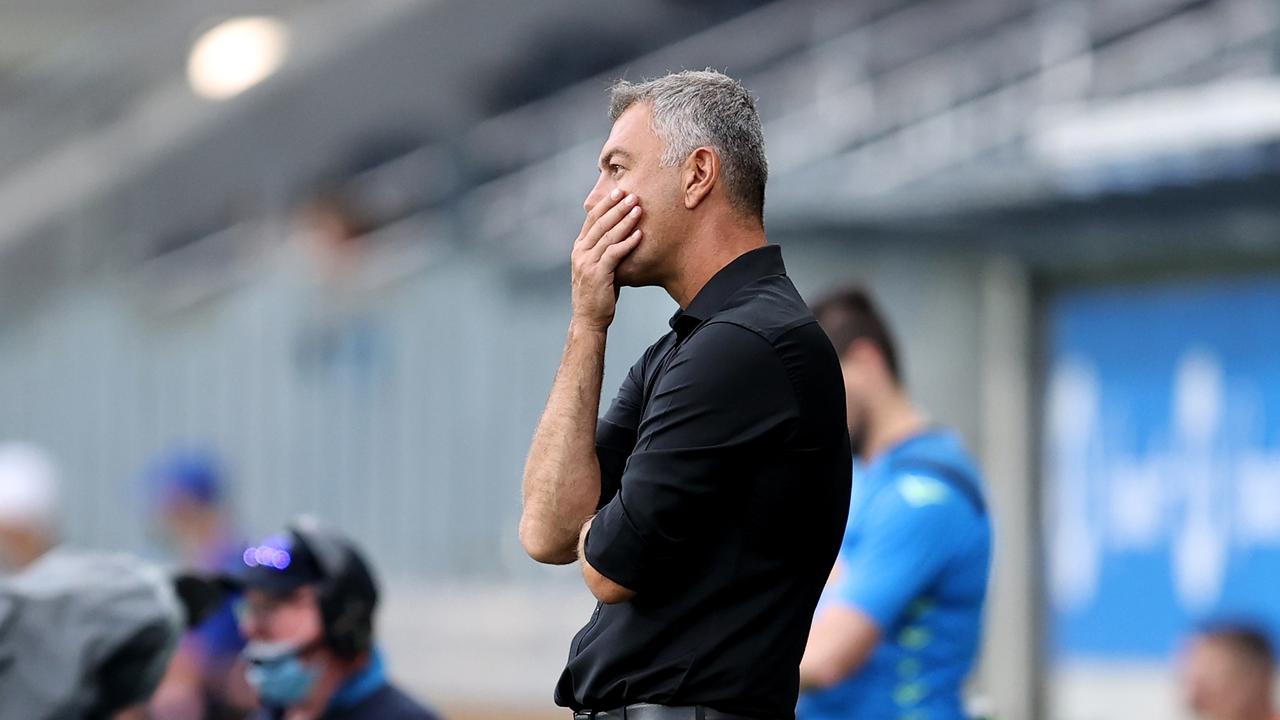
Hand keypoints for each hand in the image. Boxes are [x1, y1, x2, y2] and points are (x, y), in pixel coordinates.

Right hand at [571, 188, 642, 330]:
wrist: (588, 319)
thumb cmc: (597, 293)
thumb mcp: (597, 267)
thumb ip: (604, 251)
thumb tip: (621, 235)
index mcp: (579, 248)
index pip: (591, 219)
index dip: (605, 204)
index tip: (619, 192)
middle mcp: (580, 252)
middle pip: (600, 223)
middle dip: (617, 207)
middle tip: (632, 195)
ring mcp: (587, 263)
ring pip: (607, 236)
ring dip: (624, 221)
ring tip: (638, 209)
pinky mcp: (598, 274)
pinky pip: (614, 254)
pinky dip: (627, 243)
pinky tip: (639, 235)